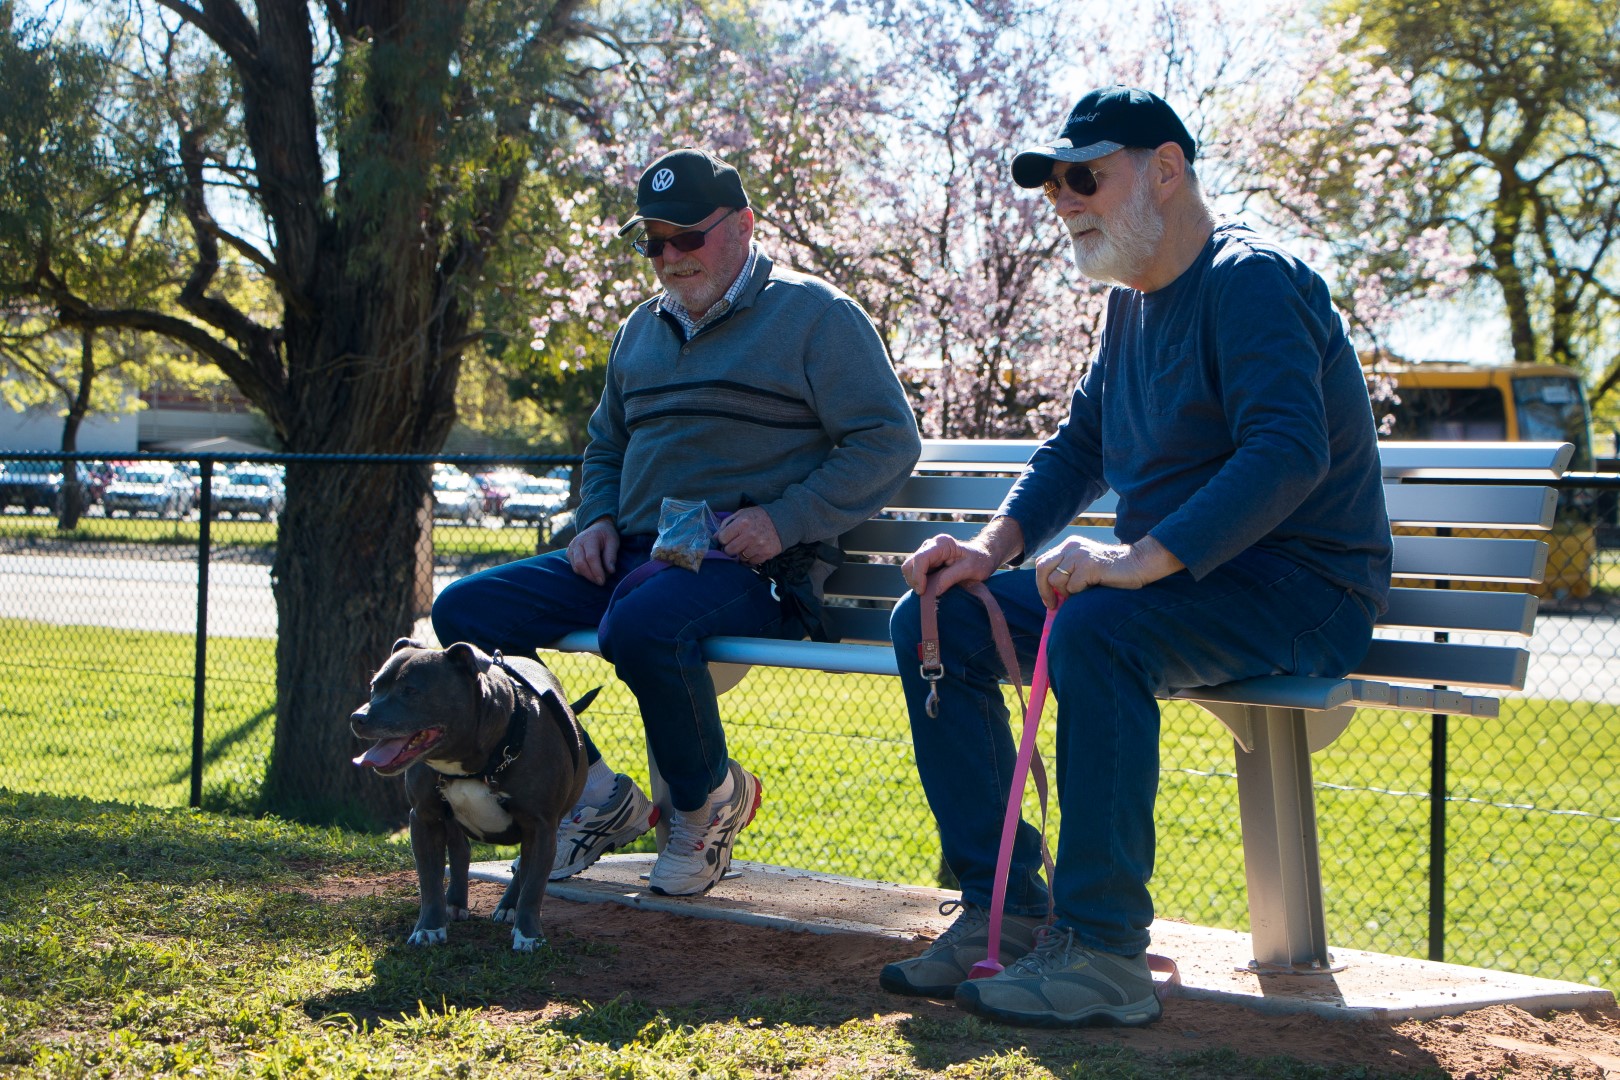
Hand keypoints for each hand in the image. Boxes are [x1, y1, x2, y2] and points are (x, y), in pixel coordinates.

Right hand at [568, 518, 619, 585]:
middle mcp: (577, 542)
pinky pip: (574, 567)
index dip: (597, 570)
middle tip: (601, 582)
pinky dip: (583, 572)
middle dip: (591, 576)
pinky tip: (592, 572)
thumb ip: (611, 556)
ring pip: (576, 567)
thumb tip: (610, 571)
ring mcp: (571, 548)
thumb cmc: (606, 535)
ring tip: (598, 576)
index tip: (603, 581)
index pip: (591, 557)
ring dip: (587, 576)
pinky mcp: (569, 553)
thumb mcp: (613, 542)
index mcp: (589, 538)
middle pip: (580, 564)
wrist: (597, 527)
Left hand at [715, 506, 782, 564]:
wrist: (783, 521)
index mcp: (742, 522)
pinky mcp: (766, 554)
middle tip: (735, 544)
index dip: (723, 539)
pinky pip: (751, 562)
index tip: (727, 538)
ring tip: (747, 546)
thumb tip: (714, 537)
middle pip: (729, 550)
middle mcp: (750, 535)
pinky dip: (751, 558)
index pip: (722, 538)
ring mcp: (759, 546)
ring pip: (740, 558)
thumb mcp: (742, 513)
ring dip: (741, 553)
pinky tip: (754, 550)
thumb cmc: (759, 516)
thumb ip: (727, 523)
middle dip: (729, 548)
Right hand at [901, 533, 997, 595]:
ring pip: (909, 569)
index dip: (918, 576)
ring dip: (915, 583)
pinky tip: (930, 589)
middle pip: (910, 564)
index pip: (921, 559)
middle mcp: (931, 546)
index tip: (923, 592)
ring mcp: (927, 553)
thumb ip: (951, 577)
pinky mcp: (926, 562)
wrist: (983, 557)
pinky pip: (914, 574)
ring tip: (929, 592)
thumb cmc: (980, 561)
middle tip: (925, 595)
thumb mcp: (970, 569)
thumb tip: (934, 591)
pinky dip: (918, 583)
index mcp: (942, 544)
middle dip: (914, 581)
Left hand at [1035, 535, 1182, 608]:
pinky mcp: (1088, 565)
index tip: (1049, 599)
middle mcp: (1071, 547)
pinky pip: (1073, 586)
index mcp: (1069, 546)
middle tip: (1053, 605)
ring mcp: (1079, 555)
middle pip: (1042, 569)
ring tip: (1083, 592)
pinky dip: (1080, 593)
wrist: (1139, 563)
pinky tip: (1093, 588)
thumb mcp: (1086, 566)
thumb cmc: (1114, 571)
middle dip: (1044, 591)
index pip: (1043, 562)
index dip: (1040, 583)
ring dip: (1067, 592)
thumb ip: (1069, 572)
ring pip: (1056, 580)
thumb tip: (1050, 594)